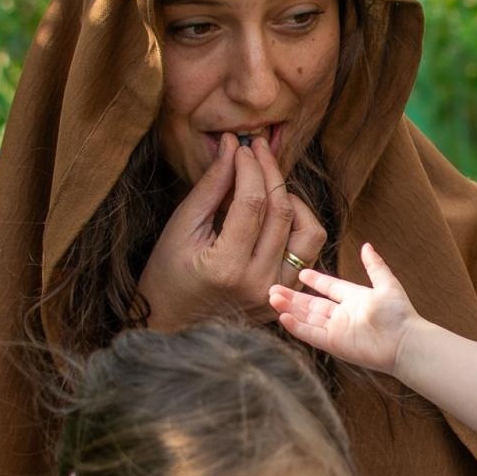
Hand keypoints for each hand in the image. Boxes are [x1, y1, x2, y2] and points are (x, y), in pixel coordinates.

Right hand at [137, 133, 325, 331]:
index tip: (243, 147)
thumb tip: (231, 147)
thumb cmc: (167, 277)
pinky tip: (278, 215)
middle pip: (282, 213)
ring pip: (308, 233)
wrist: (173, 328)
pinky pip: (308, 254)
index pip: (251, 202)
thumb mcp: (181, 229)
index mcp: (226, 267)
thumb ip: (210, 188)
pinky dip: (298, 227)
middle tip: (259, 150)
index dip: (250, 167)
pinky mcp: (286, 297)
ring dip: (293, 201)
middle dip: (271, 173)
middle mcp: (258, 283)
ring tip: (270, 187)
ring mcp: (277, 293)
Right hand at [270, 242, 421, 374]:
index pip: (330, 287)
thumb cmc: (400, 314)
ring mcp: (337, 330)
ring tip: (272, 298)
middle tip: (273, 288)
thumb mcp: (387, 284)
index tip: (301, 273)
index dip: (316, 281)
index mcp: (354, 299)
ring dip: (290, 309)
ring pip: (307, 318)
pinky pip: (311, 334)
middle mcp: (343, 315)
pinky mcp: (334, 344)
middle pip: (312, 304)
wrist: (405, 342)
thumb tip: (367, 246)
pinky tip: (283, 317)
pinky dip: (296, 326)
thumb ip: (375, 265)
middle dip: (293, 297)